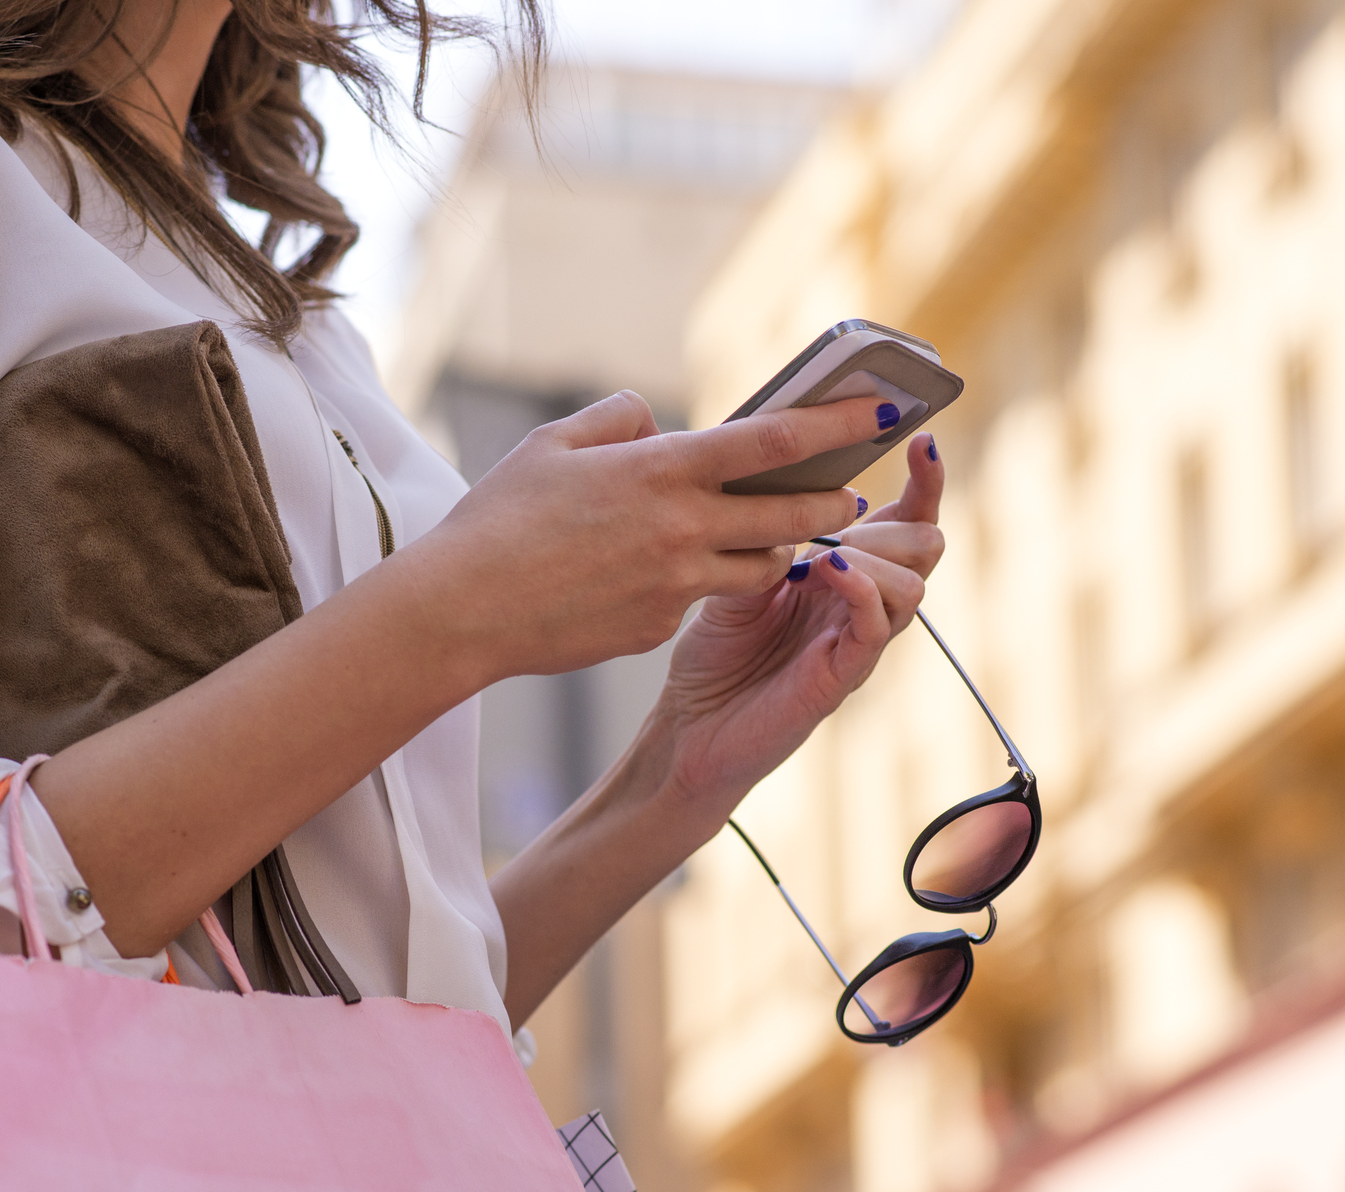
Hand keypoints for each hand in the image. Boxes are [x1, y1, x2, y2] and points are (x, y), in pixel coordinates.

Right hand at [395, 390, 901, 686]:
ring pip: (760, 566)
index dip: (836, 424)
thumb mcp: (554, 444)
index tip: (880, 412)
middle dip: (831, 502)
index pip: (773, 441)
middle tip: (852, 495)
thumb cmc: (498, 518)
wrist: (464, 609)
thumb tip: (659, 425)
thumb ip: (619, 420)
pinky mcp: (660, 628)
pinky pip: (700, 601)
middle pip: (789, 514)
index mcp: (661, 470)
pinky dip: (699, 584)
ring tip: (776, 534)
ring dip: (776, 549)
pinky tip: (668, 577)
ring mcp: (676, 585)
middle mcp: (682, 529)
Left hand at [649, 433, 946, 809]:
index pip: (906, 524)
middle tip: (854, 511)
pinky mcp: (842, 676)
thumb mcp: (739, 575)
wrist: (689, 730)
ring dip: (876, 555)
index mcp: (844, 576)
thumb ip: (773, 536)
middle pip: (925, 549)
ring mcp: (856, 642)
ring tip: (827, 553)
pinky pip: (877, 627)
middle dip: (904, 517)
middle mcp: (861, 607)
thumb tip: (795, 481)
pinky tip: (828, 572)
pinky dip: (861, 590)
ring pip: (912, 586)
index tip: (922, 441)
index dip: (924, 485)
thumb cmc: (715, 657)